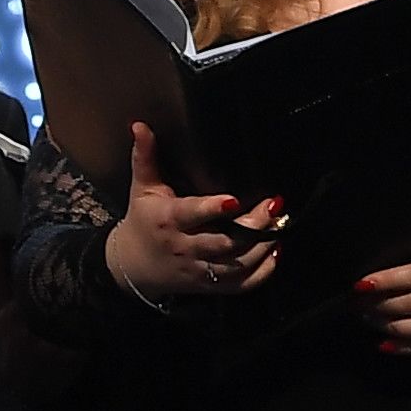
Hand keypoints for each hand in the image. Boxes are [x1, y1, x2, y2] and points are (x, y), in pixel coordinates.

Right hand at [103, 123, 285, 301]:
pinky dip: (262, 271)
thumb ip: (145, 156)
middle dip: (252, 226)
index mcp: (168, 220)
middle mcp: (184, 247)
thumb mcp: (142, 188)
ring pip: (237, 264)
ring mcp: (198, 269)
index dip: (212, 209)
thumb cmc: (142, 220)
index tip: (233, 200)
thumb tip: (140, 125)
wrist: (130, 266)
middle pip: (224, 241)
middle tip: (274, 206)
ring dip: (262, 247)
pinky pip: (241, 285)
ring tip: (280, 225)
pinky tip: (275, 252)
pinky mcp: (209, 285)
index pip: (191, 215)